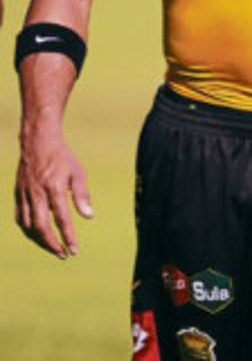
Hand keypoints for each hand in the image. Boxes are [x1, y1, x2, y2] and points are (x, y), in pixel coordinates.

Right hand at [15, 123, 93, 258]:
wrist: (38, 142)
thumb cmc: (62, 157)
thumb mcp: (78, 172)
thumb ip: (82, 195)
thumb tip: (90, 216)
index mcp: (54, 187)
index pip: (61, 217)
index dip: (68, 236)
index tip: (74, 250)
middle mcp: (37, 192)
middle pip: (41, 226)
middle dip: (52, 244)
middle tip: (64, 254)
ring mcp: (25, 194)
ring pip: (28, 226)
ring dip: (40, 240)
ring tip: (53, 248)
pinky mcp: (18, 194)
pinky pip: (21, 218)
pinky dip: (28, 230)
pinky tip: (38, 235)